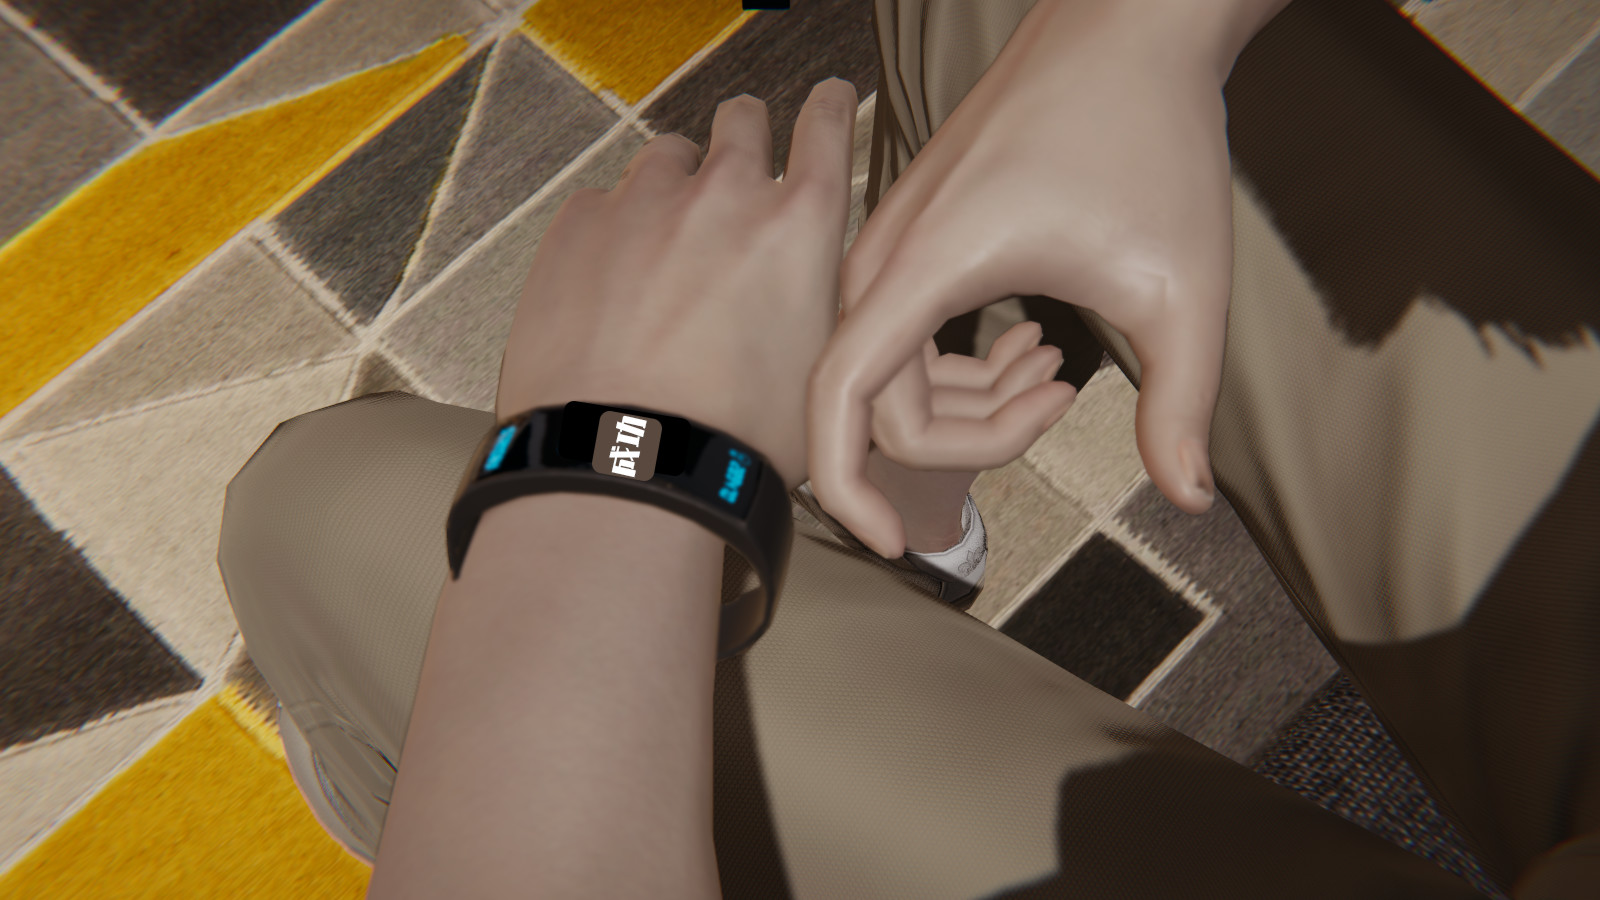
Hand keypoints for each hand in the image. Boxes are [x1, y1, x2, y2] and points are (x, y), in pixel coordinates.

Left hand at [496, 79, 859, 491]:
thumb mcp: (824, 374)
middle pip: (743, 120)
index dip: (829, 109)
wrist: (627, 466)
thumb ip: (822, 304)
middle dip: (746, 140)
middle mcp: (724, 195)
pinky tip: (614, 284)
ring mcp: (644, 203)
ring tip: (668, 249)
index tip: (826, 104)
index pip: (829, 124)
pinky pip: (603, 203)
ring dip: (676, 187)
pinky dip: (614, 230)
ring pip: (668, 157)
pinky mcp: (578, 226)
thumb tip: (817, 290)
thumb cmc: (733, 441)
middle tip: (739, 180)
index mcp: (799, 225)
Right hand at [808, 0, 1234, 557]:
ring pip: (887, 365)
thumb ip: (1180, 405)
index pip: (841, 397)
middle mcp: (888, 251)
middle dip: (965, 439)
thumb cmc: (1151, 132)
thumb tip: (1187, 499)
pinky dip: (954, 364)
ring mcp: (892, 236)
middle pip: (876, 399)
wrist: (1132, 27)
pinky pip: (900, 328)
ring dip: (963, 402)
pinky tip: (1030, 345)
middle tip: (1063, 406)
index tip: (900, 545)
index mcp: (930, 264)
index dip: (851, 487)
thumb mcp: (1182, 288)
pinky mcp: (911, 229)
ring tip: (1057, 373)